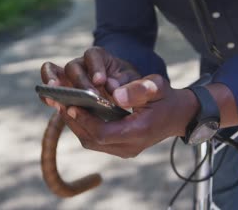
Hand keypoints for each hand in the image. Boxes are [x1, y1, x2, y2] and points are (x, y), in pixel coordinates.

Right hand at [40, 47, 140, 106]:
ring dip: (55, 84)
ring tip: (58, 98)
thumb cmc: (130, 86)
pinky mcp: (62, 90)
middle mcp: (82, 64)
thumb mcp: (138, 83)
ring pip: (54, 72)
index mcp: (100, 58)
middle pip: (73, 67)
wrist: (123, 93)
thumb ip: (132, 85)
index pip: (93, 55)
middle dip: (80, 82)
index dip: (95, 67)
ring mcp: (69, 77)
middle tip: (89, 96)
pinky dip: (48, 95)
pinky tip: (52, 104)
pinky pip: (49, 89)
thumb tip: (114, 91)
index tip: (101, 81)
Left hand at [59, 74, 198, 157]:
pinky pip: (97, 140)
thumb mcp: (157, 88)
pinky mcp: (122, 147)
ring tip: (62, 105)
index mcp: (138, 132)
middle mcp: (130, 146)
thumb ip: (138, 90)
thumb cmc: (166, 99)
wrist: (179, 115)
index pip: (103, 133)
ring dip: (76, 124)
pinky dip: (84, 126)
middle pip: (92, 140)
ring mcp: (125, 149)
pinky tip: (76, 110)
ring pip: (92, 142)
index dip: (85, 120)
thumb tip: (116, 94)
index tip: (71, 104)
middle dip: (74, 121)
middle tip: (58, 102)